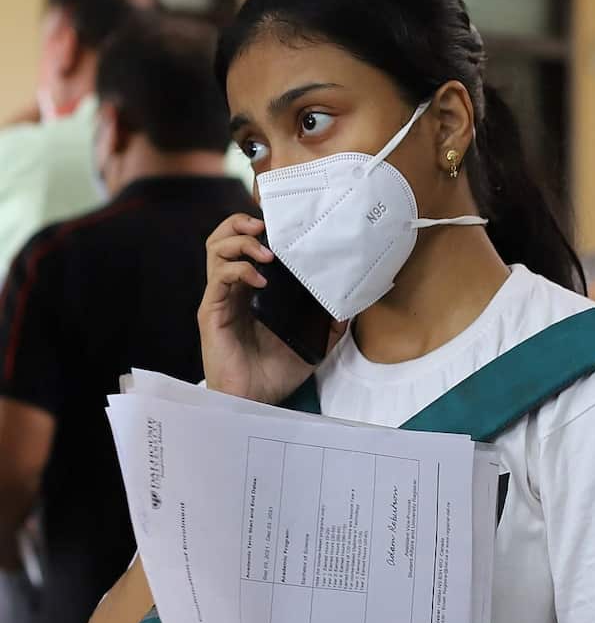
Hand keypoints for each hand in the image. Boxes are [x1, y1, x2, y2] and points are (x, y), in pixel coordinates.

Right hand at [197, 214, 345, 403]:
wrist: (256, 400)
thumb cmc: (278, 371)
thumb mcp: (315, 341)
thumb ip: (331, 321)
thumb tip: (354, 301)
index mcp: (253, 290)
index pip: (247, 245)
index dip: (258, 228)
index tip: (283, 222)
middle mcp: (234, 288)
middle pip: (223, 239)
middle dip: (241, 224)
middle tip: (265, 225)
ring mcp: (221, 298)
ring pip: (215, 250)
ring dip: (240, 242)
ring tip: (266, 251)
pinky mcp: (212, 312)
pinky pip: (219, 279)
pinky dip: (239, 270)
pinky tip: (260, 279)